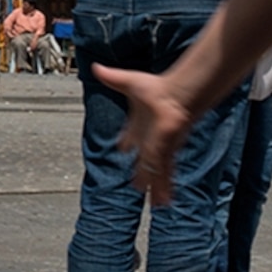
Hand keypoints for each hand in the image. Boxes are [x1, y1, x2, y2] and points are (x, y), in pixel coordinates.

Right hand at [96, 63, 191, 206]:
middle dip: (142, 175)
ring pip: (154, 173)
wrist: (175, 95)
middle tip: (138, 187)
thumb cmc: (156, 88)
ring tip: (157, 204)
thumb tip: (96, 67)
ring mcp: (158, 149)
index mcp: (138, 126)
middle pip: (143, 162)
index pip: (130, 139)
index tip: (124, 149)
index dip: (127, 144)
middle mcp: (149, 139)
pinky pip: (162, 175)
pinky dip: (163, 188)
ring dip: (156, 188)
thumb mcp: (128, 83)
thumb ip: (112, 78)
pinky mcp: (165, 154)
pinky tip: (165, 201)